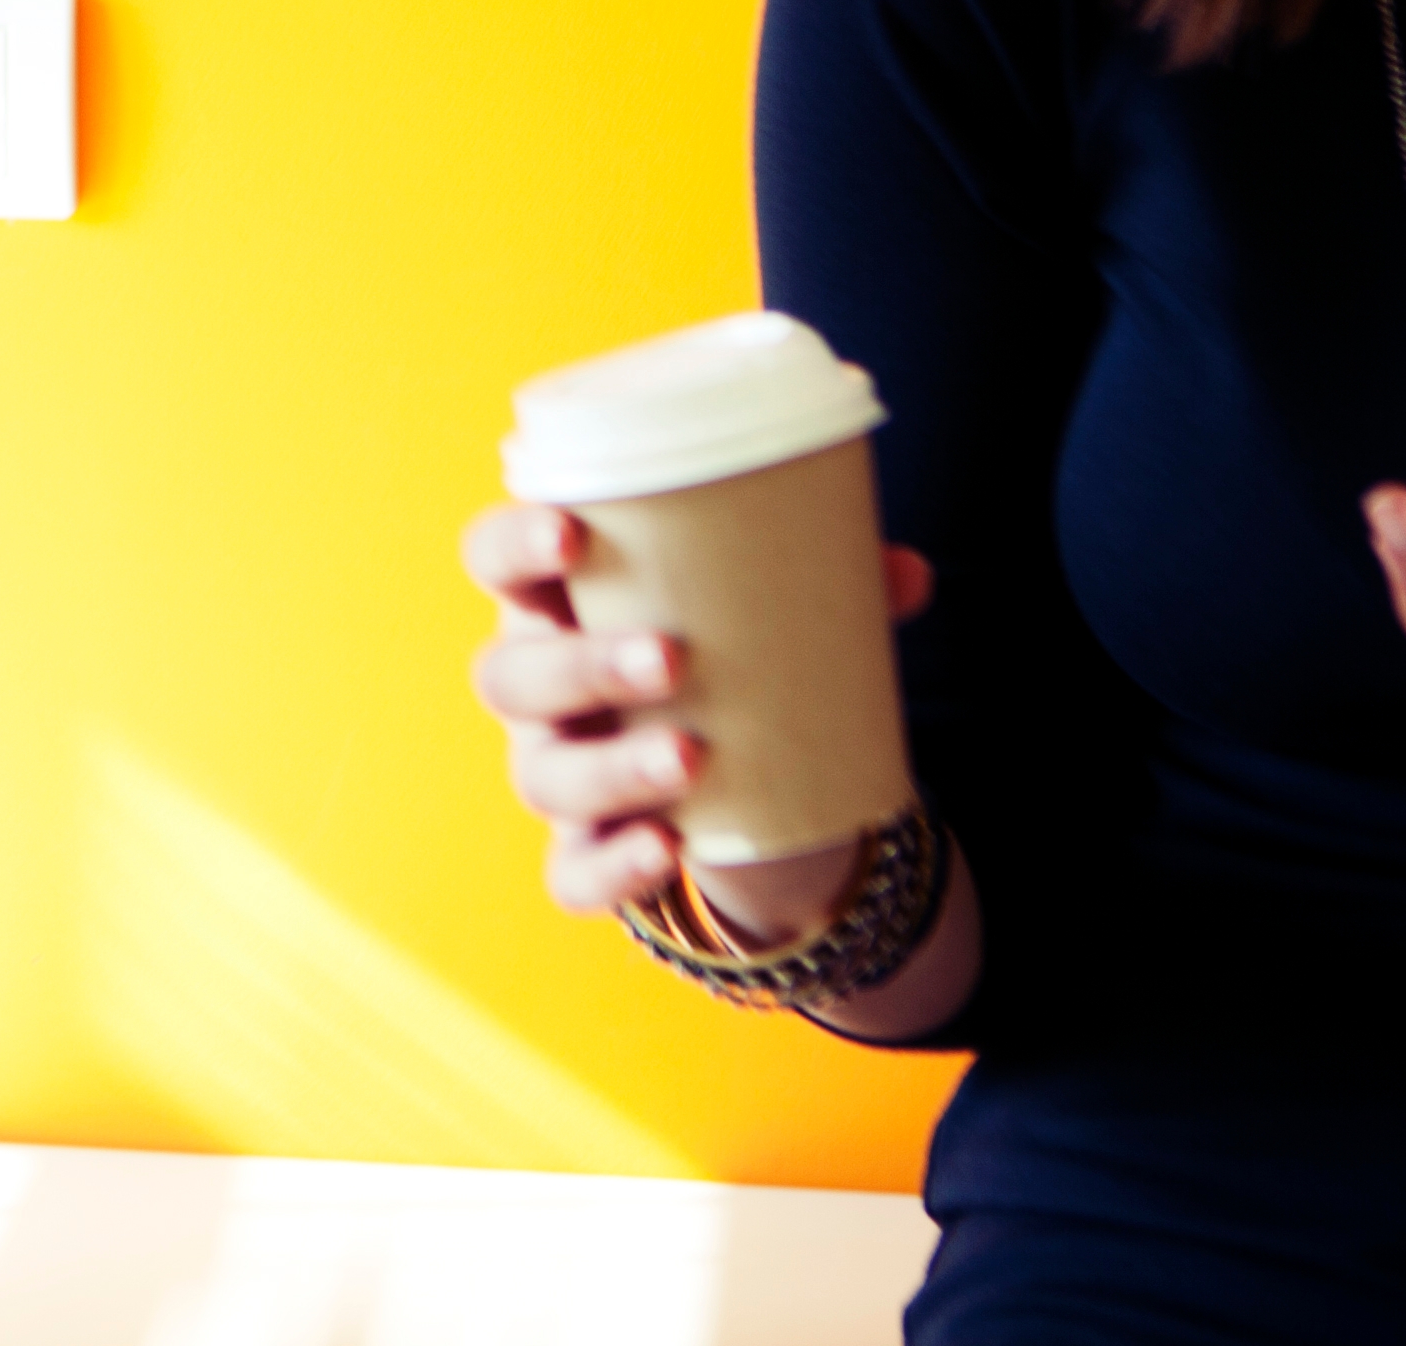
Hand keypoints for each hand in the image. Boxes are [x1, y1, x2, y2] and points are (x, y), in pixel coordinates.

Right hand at [463, 498, 937, 946]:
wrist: (721, 772)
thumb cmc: (717, 652)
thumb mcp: (757, 609)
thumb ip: (827, 583)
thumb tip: (912, 574)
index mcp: (554, 602)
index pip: (493, 558)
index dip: (514, 543)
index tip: (573, 531)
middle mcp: (535, 687)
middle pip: (508, 674)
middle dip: (582, 666)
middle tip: (670, 658)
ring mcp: (551, 770)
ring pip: (543, 776)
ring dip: (610, 768)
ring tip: (690, 757)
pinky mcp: (580, 849)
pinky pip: (570, 872)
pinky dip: (611, 867)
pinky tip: (665, 850)